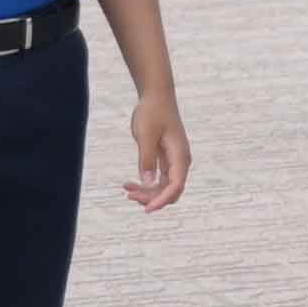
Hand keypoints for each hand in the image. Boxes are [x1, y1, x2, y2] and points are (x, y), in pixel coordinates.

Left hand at [122, 87, 190, 213]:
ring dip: (147, 192)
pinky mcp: (166, 159)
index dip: (161, 200)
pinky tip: (129, 184)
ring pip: (164, 187)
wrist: (157, 96)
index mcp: (180, 155)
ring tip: (126, 189)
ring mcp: (174, 161)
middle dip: (152, 198)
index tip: (146, 210)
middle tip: (129, 195)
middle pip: (171, 190)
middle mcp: (181, 161)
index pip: (175, 186)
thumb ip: (147, 159)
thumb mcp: (146, 135)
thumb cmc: (152, 113)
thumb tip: (148, 183)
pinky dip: (146, 184)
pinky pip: (159, 179)